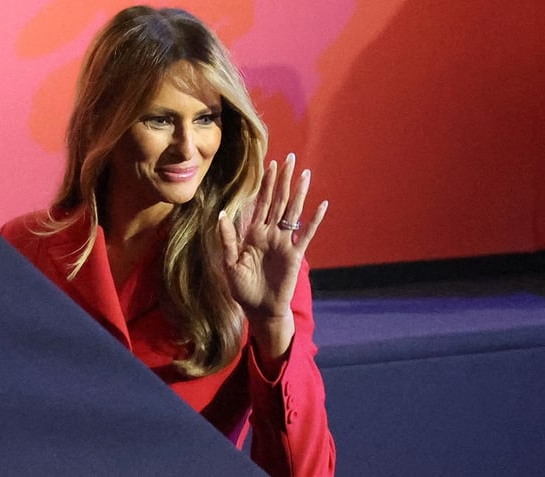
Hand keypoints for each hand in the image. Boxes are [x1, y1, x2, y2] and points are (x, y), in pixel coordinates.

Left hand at [218, 153, 327, 355]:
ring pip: (292, 212)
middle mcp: (270, 233)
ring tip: (305, 174)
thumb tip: (223, 214)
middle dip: (284, 180)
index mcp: (254, 233)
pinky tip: (321, 206)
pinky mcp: (295, 255)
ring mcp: (284, 243)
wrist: (259, 310)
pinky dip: (314, 220)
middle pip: (278, 201)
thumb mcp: (230, 263)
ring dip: (298, 193)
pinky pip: (306, 234)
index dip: (266, 184)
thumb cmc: (243, 289)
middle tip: (291, 158)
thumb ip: (228, 239)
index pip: (261, 203)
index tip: (270, 164)